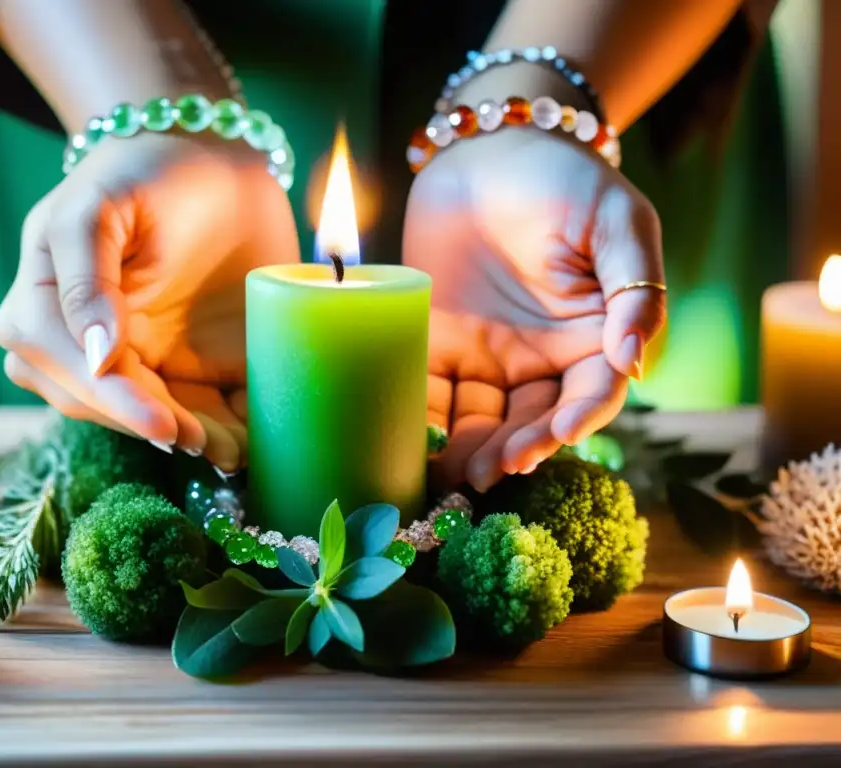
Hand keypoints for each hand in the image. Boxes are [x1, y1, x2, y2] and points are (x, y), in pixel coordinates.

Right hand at [0, 132, 299, 471]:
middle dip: (154, 428)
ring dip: (189, 439)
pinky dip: (220, 432)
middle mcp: (81, 343)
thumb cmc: (144, 170)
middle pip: (105, 407)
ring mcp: (134, 360)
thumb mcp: (99, 203)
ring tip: (229, 452)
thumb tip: (95, 353)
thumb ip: (83, 272)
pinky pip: (195, 411)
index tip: (162, 423)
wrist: (212, 162)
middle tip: (201, 442)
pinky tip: (244, 444)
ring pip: (149, 419)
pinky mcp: (183, 368)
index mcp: (44, 305)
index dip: (116, 401)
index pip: (71, 369)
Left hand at [404, 126, 664, 491]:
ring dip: (471, 451)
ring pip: (483, 419)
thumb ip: (635, 287)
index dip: (579, 418)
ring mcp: (488, 356)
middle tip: (494, 470)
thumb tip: (635, 363)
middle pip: (533, 418)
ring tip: (456, 476)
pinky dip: (426, 425)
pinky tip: (416, 449)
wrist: (487, 149)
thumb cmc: (563, 178)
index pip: (591, 392)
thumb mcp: (617, 220)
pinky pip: (434, 394)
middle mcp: (541, 358)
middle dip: (516, 448)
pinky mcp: (440, 346)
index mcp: (591, 336)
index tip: (560, 435)